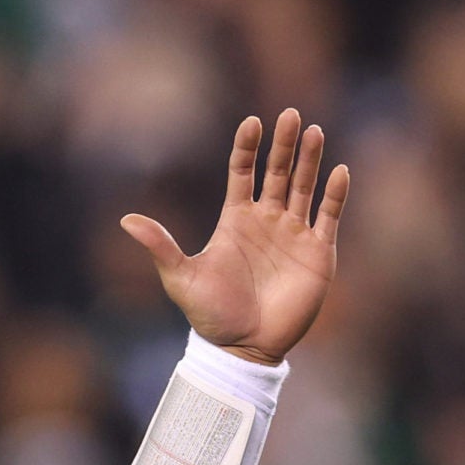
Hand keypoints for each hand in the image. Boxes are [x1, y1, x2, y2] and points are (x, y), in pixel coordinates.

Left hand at [122, 109, 348, 365]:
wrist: (243, 349)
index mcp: (235, 220)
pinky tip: (340, 171)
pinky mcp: (317, 253)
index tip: (251, 122)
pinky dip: (335, 194)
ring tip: (313, 131)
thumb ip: (160, 246)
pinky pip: (330, 216)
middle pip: (277, 172)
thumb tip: (125, 220)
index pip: (242, 172)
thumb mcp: (180, 278)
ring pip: (305, 187)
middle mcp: (266, 221)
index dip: (247, 147)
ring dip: (310, 160)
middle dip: (283, 145)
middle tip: (289, 115)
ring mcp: (293, 234)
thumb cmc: (210, 316)